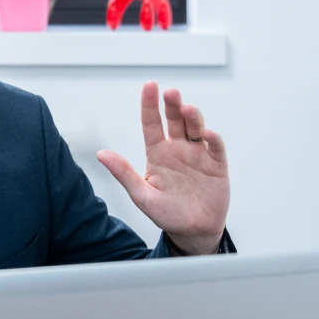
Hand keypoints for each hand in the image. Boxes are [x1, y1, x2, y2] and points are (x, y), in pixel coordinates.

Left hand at [96, 81, 229, 253]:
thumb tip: (101, 154)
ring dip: (193, 117)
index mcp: (158, 153)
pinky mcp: (217, 164)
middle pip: (176, 120)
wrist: (193, 232)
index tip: (150, 86)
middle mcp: (178, 149)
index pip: (152, 124)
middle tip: (171, 93)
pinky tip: (207, 135)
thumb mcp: (142, 195)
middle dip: (173, 104)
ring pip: (196, 127)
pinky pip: (216, 147)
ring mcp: (198, 155)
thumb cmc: (166, 213)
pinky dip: (213, 139)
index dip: (150, 105)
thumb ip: (124, 173)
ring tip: (187, 109)